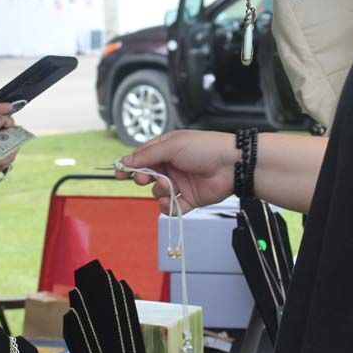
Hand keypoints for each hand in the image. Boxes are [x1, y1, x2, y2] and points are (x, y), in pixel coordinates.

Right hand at [116, 130, 238, 213]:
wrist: (233, 165)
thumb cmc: (205, 148)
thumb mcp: (172, 145)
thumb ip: (147, 155)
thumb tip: (126, 161)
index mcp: (167, 148)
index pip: (143, 157)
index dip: (130, 165)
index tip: (119, 173)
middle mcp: (172, 165)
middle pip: (147, 176)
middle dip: (143, 178)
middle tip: (144, 178)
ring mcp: (180, 183)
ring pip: (158, 192)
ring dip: (159, 191)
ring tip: (168, 186)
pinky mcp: (189, 198)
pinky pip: (172, 207)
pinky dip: (169, 207)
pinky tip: (172, 201)